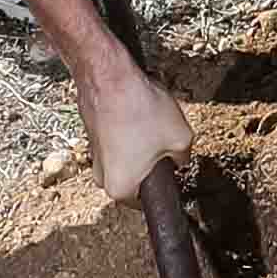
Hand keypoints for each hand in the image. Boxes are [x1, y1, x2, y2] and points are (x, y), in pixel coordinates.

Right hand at [75, 52, 190, 202]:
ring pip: (126, 158)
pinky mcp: (92, 135)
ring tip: (150, 123)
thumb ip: (184, 158)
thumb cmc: (138, 108)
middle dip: (153, 162)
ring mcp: (93, 156)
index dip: (164, 184)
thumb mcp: (181, 138)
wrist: (108, 76)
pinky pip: (117, 141)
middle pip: (136, 178)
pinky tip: (138, 114)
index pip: (146, 202)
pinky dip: (128, 130)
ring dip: (140, 145)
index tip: (170, 171)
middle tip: (164, 142)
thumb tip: (181, 160)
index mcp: (121, 188)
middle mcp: (101, 177)